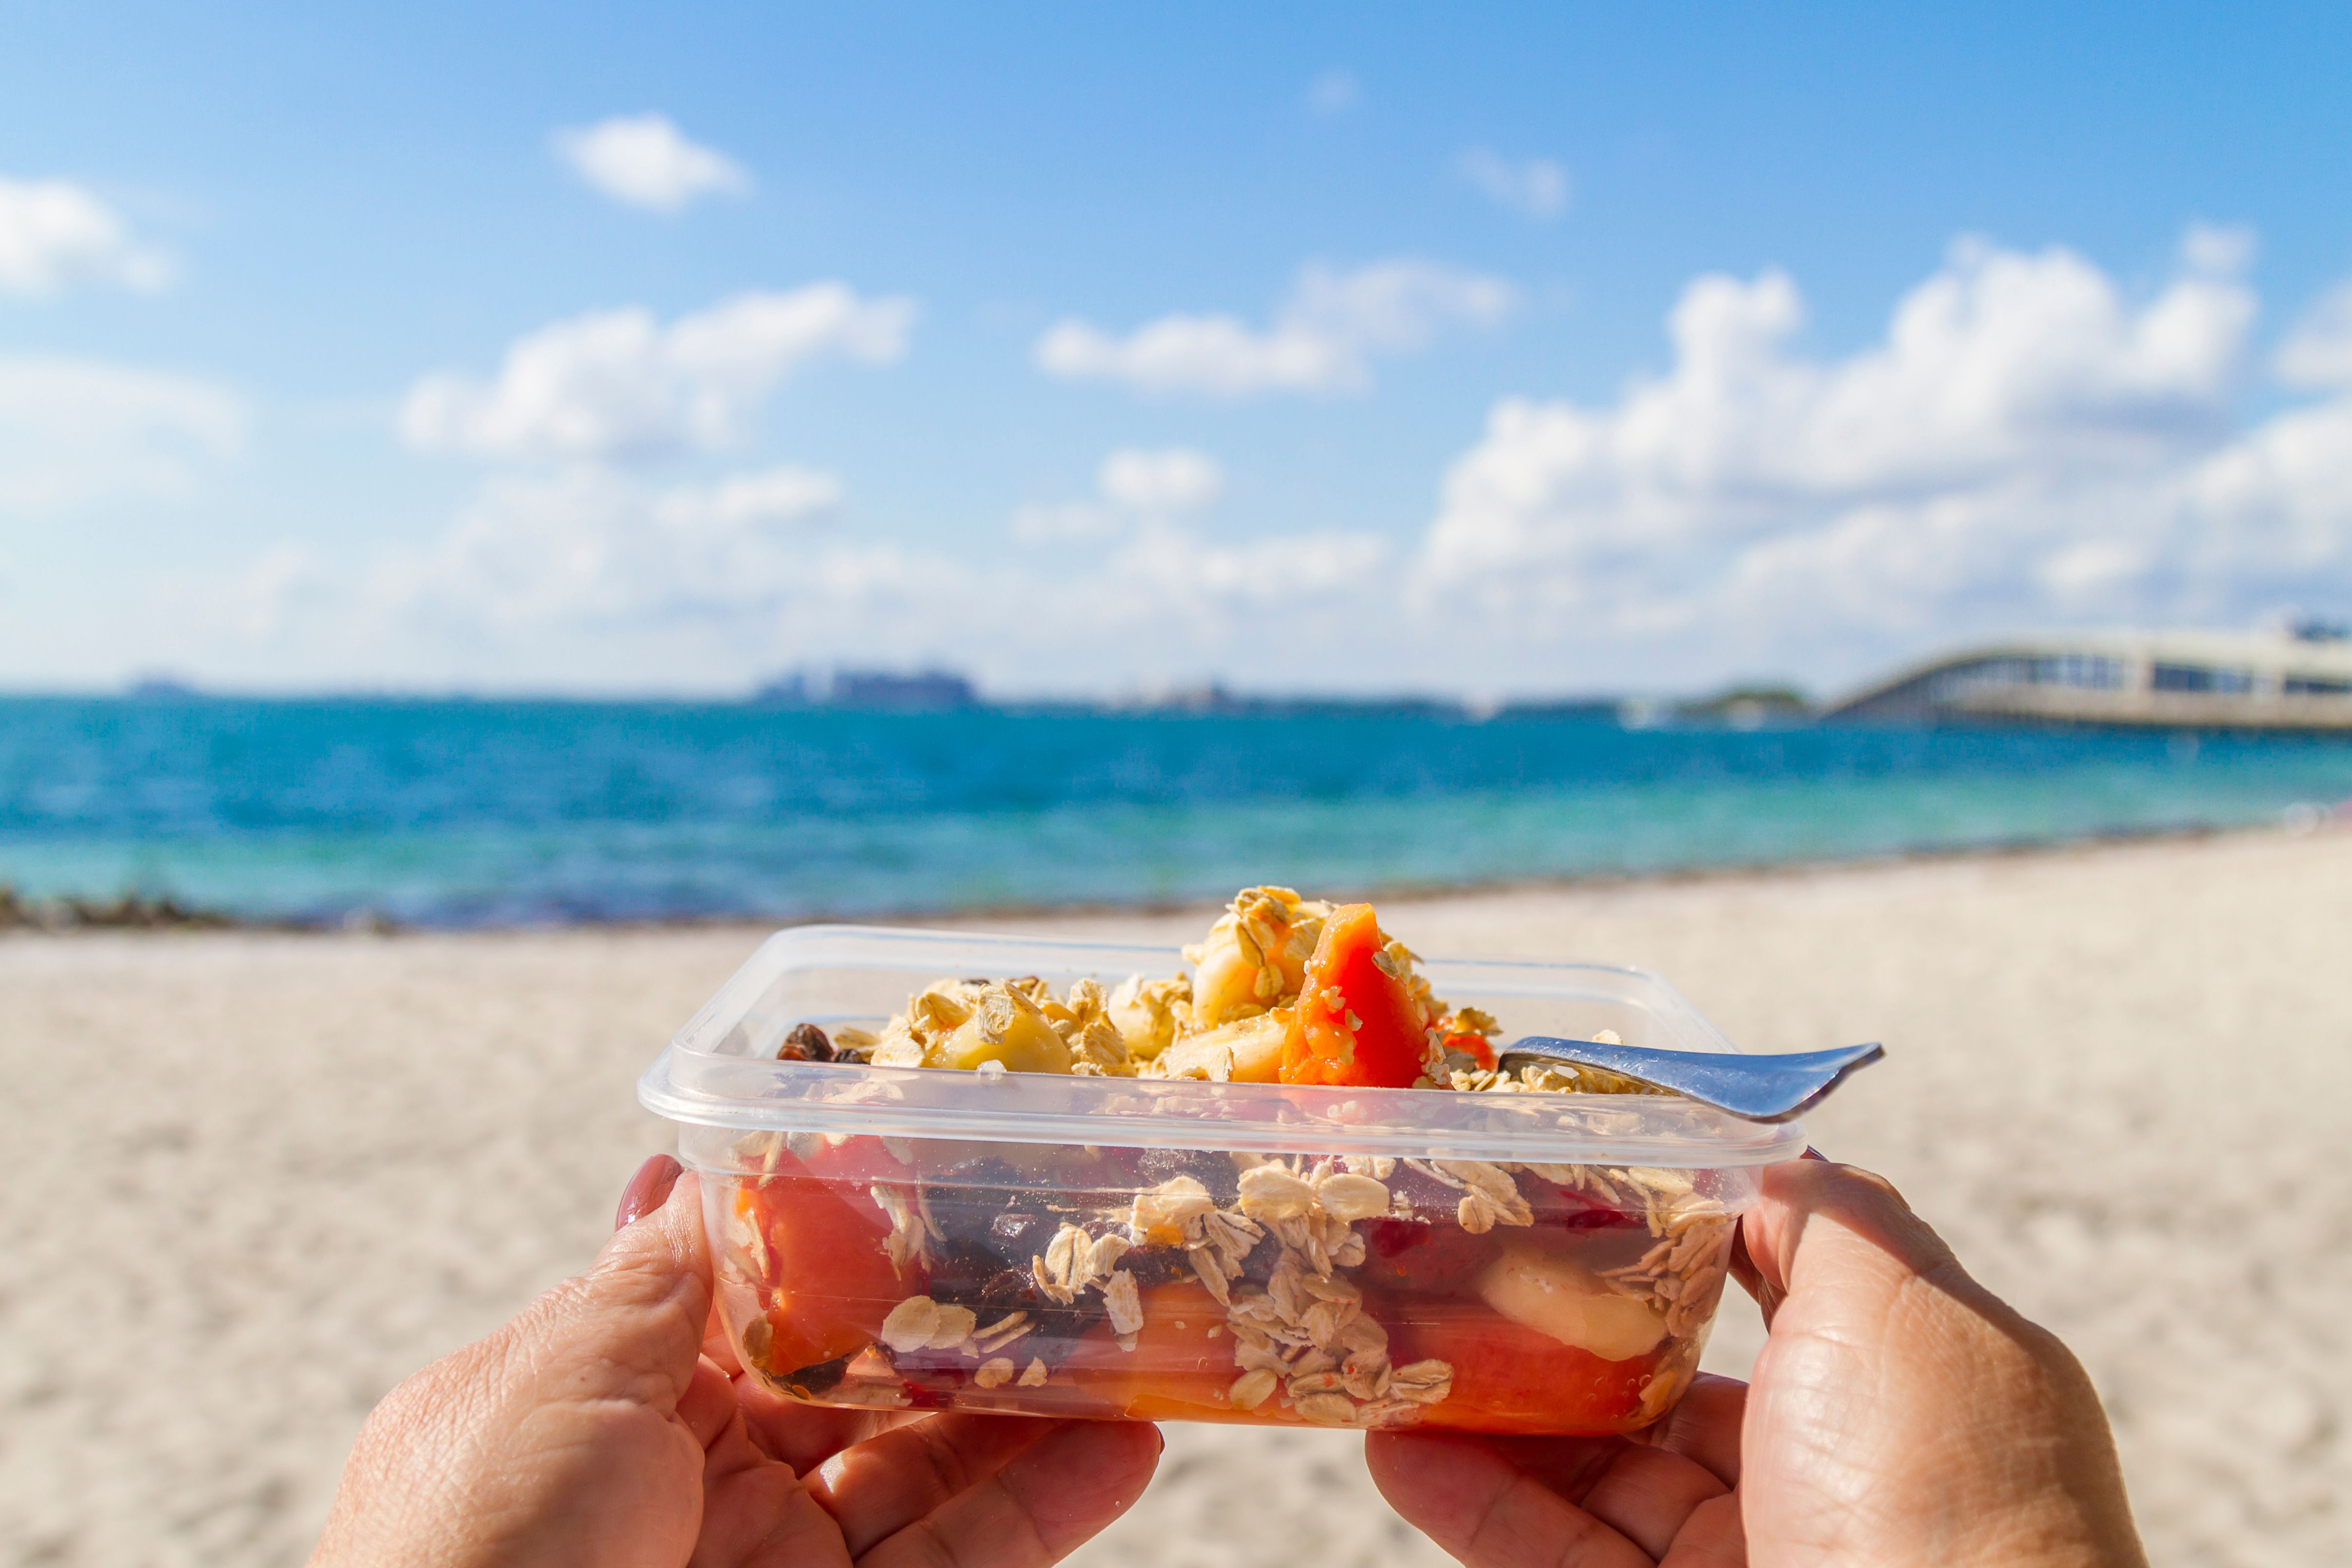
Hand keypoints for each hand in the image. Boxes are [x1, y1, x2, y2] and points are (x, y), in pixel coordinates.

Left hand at [311, 1157, 1160, 1567]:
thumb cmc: (465, 1554)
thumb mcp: (545, 1385)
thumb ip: (648, 1280)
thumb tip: (682, 1167)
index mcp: (602, 1408)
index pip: (747, 1309)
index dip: (839, 1247)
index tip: (936, 1180)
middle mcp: (693, 1489)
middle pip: (857, 1391)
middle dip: (959, 1324)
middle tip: (1067, 1252)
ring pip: (926, 1476)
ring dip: (1029, 1409)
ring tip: (1126, 1332)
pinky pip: (962, 1562)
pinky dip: (1046, 1505)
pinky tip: (1123, 1441)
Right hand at [1363, 1158, 2145, 1566]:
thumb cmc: (1939, 1499)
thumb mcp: (1902, 1307)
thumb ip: (1827, 1216)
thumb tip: (1767, 1157)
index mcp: (1905, 1385)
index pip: (1776, 1294)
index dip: (1673, 1241)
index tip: (1568, 1191)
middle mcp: (1837, 1476)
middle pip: (1669, 1391)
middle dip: (1558, 1334)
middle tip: (1447, 1277)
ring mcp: (1758, 1564)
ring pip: (1599, 1481)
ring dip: (1492, 1419)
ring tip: (1391, 1360)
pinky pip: (1558, 1559)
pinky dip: (1475, 1508)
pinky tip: (1398, 1453)